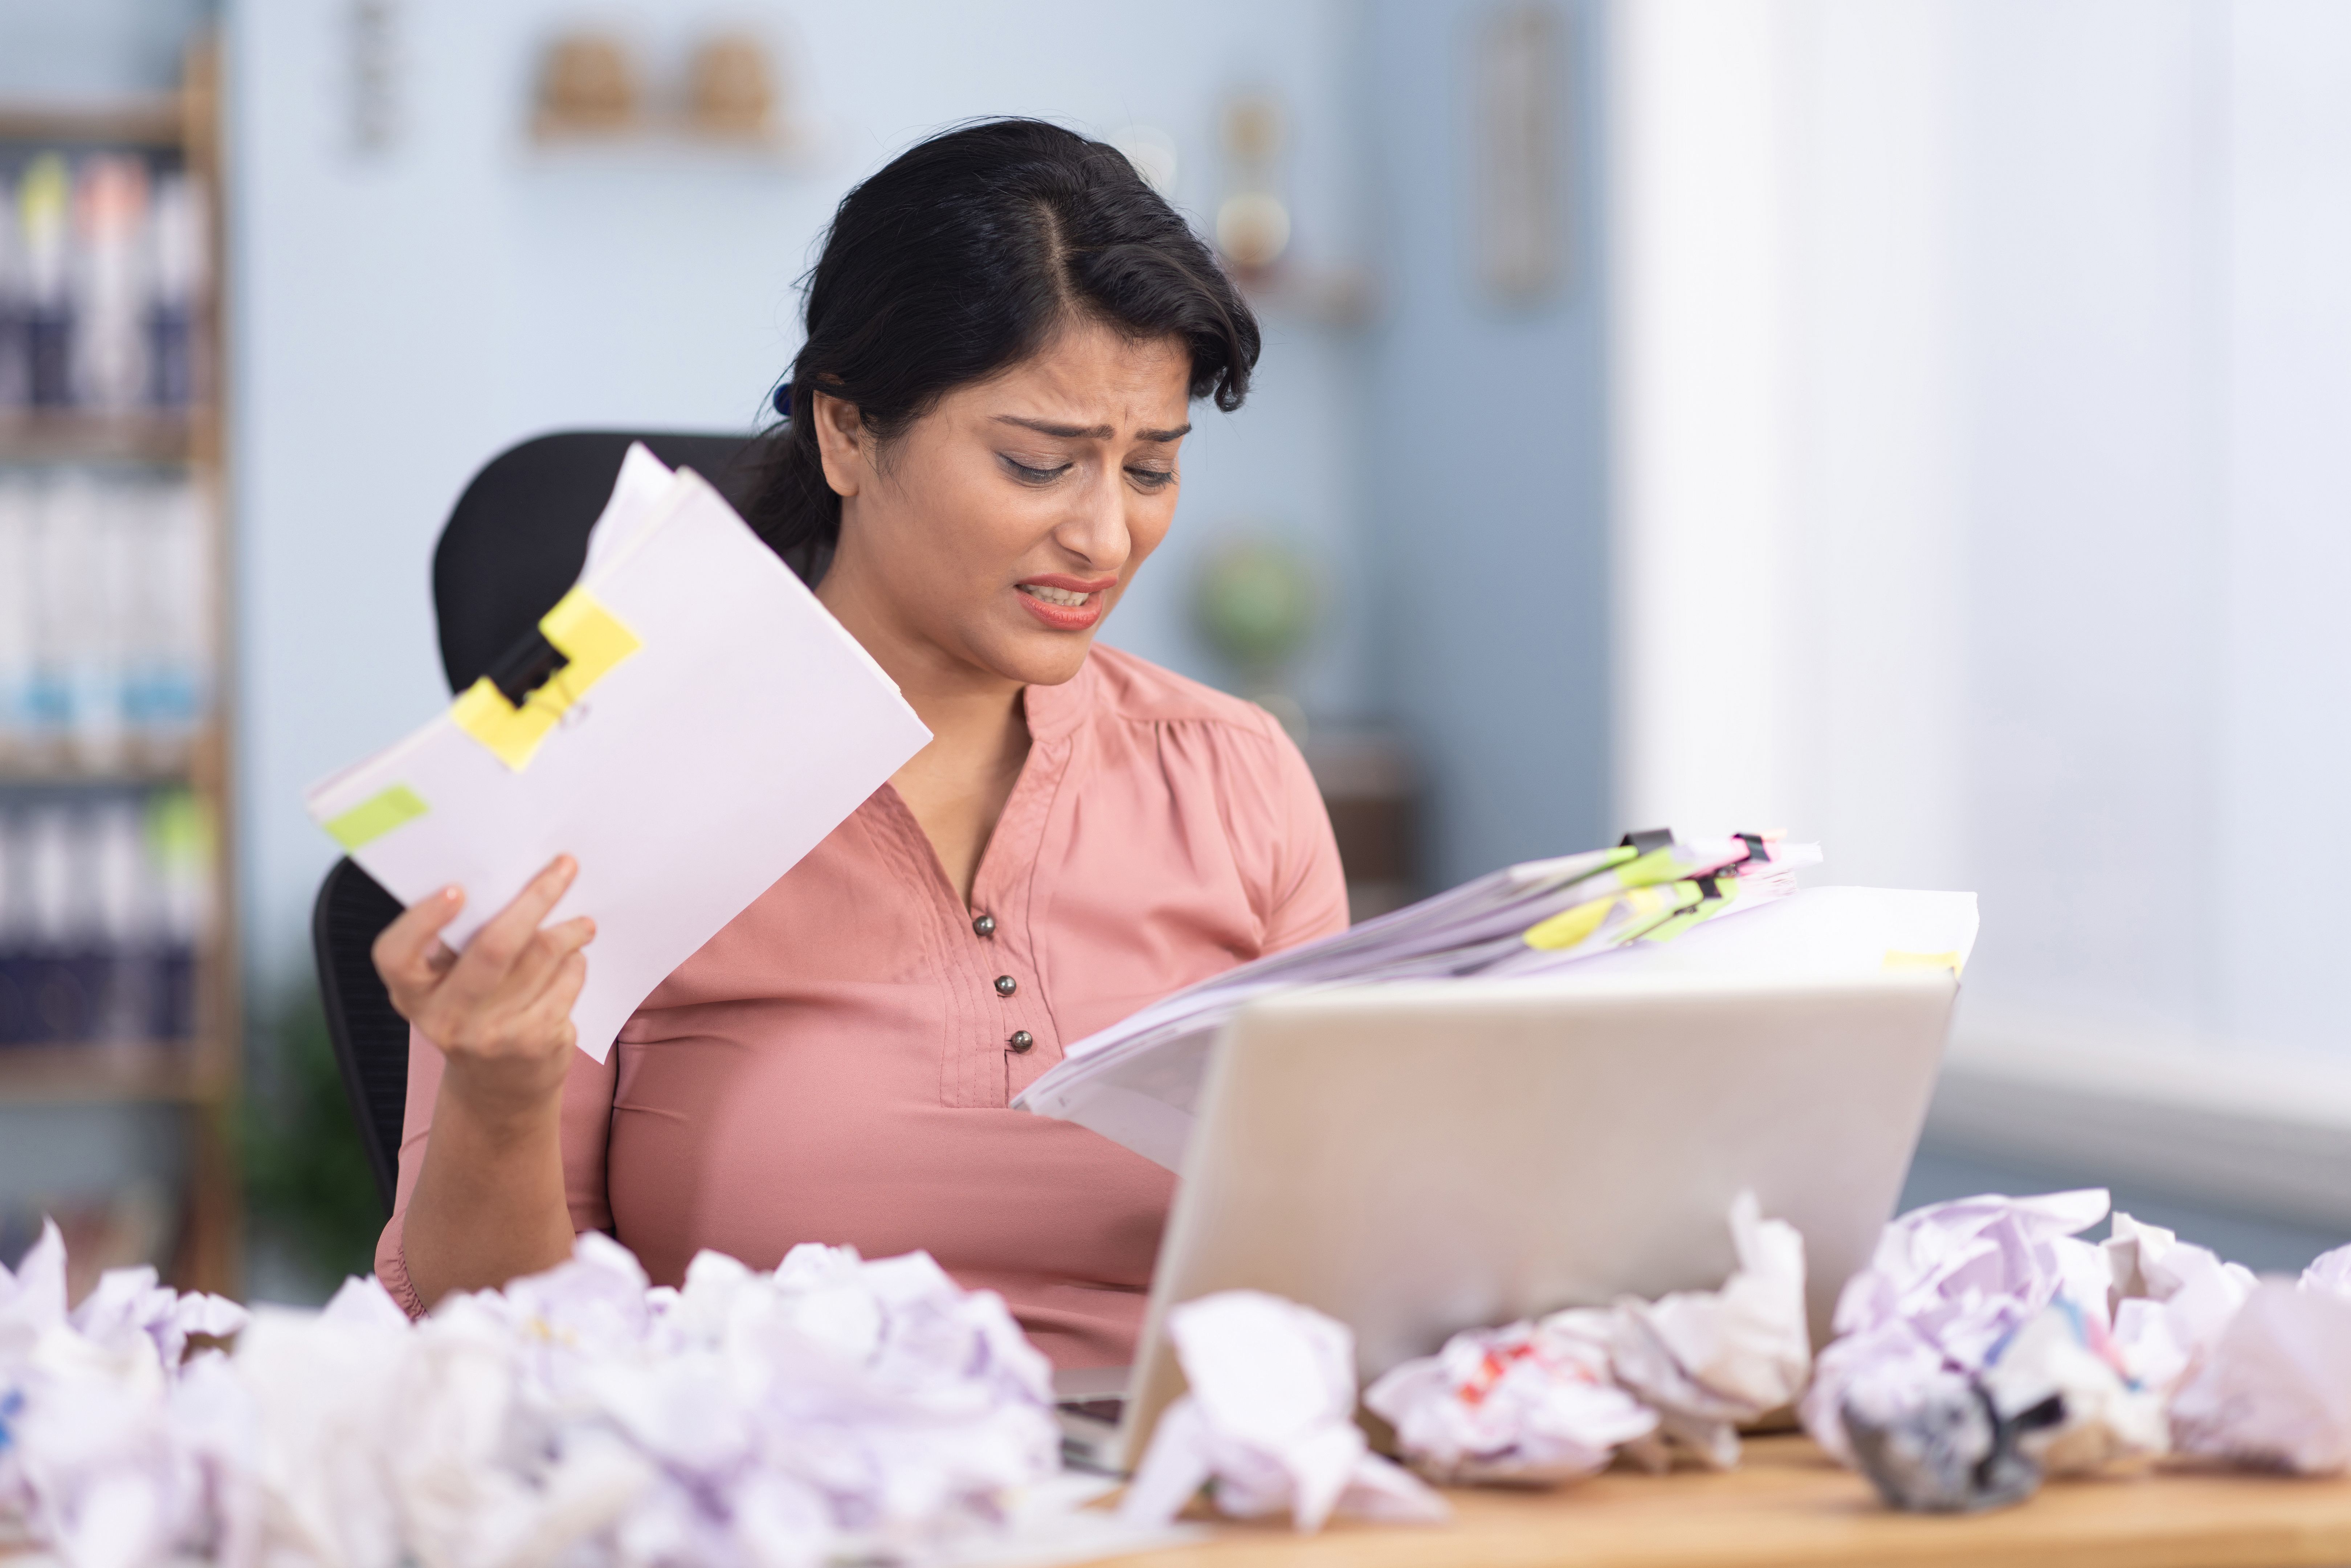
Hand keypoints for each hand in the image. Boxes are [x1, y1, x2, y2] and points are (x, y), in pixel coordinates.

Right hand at [373, 855, 595, 1130]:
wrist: (498, 1091)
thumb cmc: (473, 1016)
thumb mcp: (447, 989)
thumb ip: (459, 945)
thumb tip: (509, 882)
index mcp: (412, 995)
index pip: (396, 955)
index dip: (423, 920)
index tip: (457, 889)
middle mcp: (445, 1019)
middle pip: (494, 946)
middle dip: (536, 897)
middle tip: (565, 866)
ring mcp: (492, 1035)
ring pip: (542, 956)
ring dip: (569, 930)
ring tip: (581, 924)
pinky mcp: (535, 1042)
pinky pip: (567, 980)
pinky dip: (575, 962)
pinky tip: (573, 961)